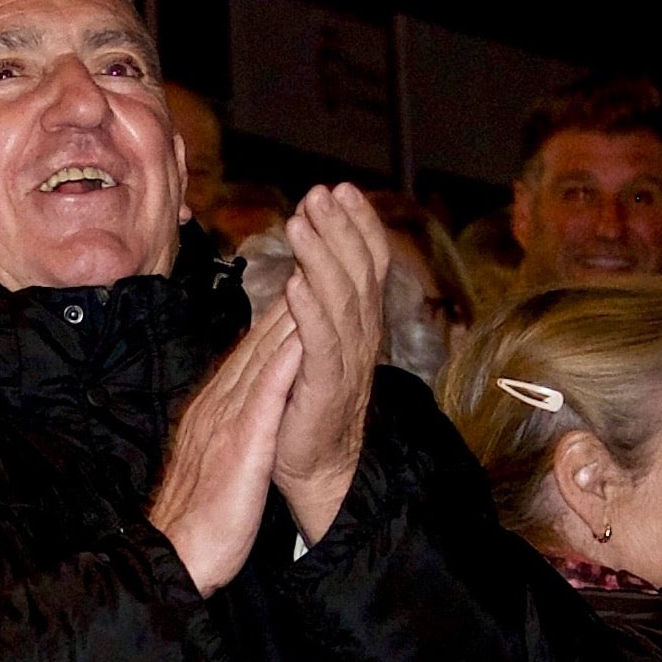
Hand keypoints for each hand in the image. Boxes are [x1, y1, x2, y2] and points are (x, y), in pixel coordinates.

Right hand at [150, 301, 301, 595]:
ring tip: (315, 275)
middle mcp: (217, 405)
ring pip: (261, 356)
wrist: (178, 555)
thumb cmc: (198, 520)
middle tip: (314, 259)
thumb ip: (226, 432)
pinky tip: (303, 332)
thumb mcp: (214, 463)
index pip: (250, 355)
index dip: (277, 318)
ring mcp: (227, 419)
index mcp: (213, 410)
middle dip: (288, 300)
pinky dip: (283, 359)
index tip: (303, 284)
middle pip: (257, 344)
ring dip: (289, 315)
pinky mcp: (241, 441)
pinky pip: (266, 392)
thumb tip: (236, 415)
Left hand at [271, 183, 390, 540]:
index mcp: (360, 324)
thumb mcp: (318, 345)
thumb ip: (318, 306)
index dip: (356, 224)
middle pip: (358, 271)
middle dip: (338, 227)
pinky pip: (321, 344)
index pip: (367, 263)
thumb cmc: (309, 405)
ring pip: (341, 299)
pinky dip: (309, 312)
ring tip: (302, 222)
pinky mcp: (325, 389)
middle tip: (319, 192)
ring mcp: (347, 362)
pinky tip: (294, 284)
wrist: (315, 471)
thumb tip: (308, 262)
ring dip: (320, 257)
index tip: (339, 189)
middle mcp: (362, 337)